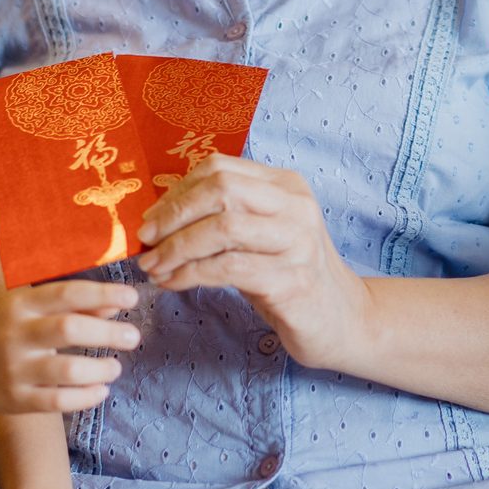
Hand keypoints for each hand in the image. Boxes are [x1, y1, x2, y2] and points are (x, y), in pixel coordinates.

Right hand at [0, 281, 142, 414]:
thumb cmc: (4, 331)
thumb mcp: (31, 310)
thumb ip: (73, 305)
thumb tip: (116, 303)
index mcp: (22, 305)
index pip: (67, 293)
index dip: (103, 293)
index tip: (132, 297)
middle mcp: (17, 335)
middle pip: (68, 329)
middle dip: (106, 333)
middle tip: (132, 336)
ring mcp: (15, 370)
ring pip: (66, 371)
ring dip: (100, 369)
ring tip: (115, 367)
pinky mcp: (16, 401)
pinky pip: (58, 403)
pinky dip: (86, 397)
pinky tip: (101, 390)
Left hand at [135, 154, 372, 370]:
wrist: (342, 320)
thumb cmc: (289, 275)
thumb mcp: (262, 234)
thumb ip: (225, 215)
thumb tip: (158, 216)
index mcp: (286, 184)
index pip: (220, 168)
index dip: (177, 191)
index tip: (151, 218)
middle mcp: (295, 206)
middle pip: (220, 189)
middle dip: (173, 215)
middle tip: (145, 240)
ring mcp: (297, 242)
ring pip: (222, 227)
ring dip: (176, 248)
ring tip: (153, 266)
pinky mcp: (292, 280)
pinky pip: (227, 269)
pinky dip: (190, 275)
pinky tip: (173, 284)